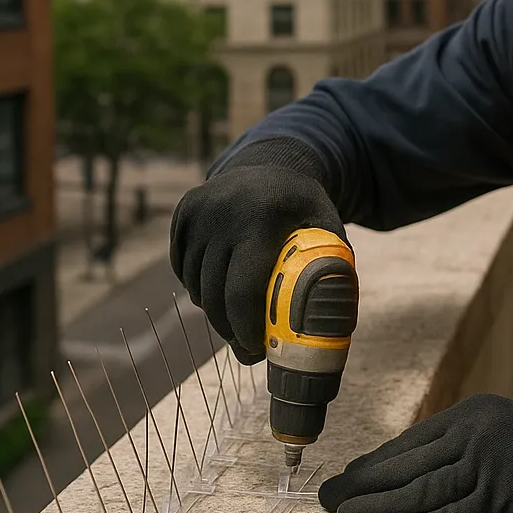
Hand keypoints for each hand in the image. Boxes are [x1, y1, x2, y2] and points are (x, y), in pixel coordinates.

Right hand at [169, 142, 345, 363]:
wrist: (271, 162)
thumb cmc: (303, 209)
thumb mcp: (327, 229)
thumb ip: (330, 272)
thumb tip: (327, 329)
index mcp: (264, 218)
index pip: (243, 290)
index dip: (246, 328)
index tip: (256, 350)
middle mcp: (225, 211)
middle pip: (214, 295)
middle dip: (229, 330)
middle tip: (246, 348)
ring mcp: (200, 210)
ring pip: (195, 285)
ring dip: (213, 311)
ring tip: (236, 319)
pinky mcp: (183, 212)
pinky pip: (181, 268)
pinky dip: (197, 286)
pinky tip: (220, 288)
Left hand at [317, 393, 512, 512]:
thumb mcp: (504, 433)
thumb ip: (464, 447)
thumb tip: (415, 473)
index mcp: (472, 413)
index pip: (410, 441)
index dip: (375, 462)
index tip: (347, 476)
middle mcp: (475, 432)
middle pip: (406, 464)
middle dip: (363, 483)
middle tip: (326, 498)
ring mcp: (489, 464)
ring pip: (419, 490)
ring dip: (376, 506)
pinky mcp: (502, 498)